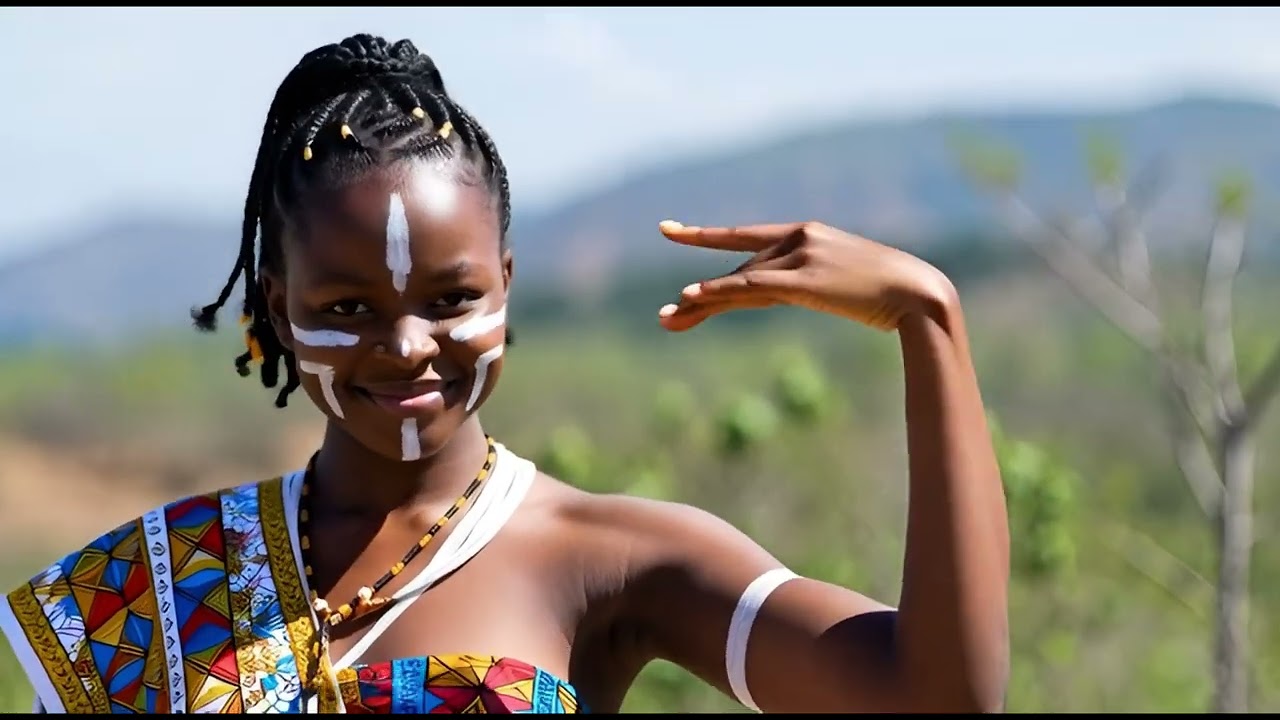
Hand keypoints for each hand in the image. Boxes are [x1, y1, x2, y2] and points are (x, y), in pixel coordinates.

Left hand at [657, 220, 955, 332]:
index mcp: (808, 234)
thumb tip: (804, 293)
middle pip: (739, 271)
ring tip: (667, 321)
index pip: (745, 237)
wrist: (922, 294)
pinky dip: (718, 292)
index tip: (668, 230)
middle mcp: (799, 237)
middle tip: (664, 316)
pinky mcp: (805, 280)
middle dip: (701, 298)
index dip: (704, 236)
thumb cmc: (893, 293)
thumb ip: (818, 283)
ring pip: (740, 282)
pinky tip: (690, 297)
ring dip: (700, 304)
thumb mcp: (846, 284)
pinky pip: (751, 287)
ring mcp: (802, 256)